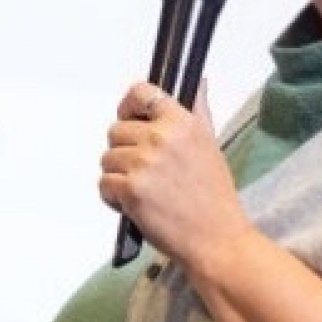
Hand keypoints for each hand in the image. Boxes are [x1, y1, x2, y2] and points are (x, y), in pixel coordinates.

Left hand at [98, 81, 251, 268]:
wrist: (217, 239)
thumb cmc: (214, 196)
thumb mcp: (210, 144)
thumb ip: (197, 112)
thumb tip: (196, 81)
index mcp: (183, 122)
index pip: (141, 93)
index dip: (129, 106)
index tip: (131, 118)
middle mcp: (161, 138)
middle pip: (116, 130)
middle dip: (124, 151)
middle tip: (146, 172)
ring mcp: (144, 163)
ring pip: (107, 158)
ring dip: (118, 176)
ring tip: (144, 191)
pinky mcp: (130, 189)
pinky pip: (103, 183)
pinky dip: (113, 197)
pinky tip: (135, 205)